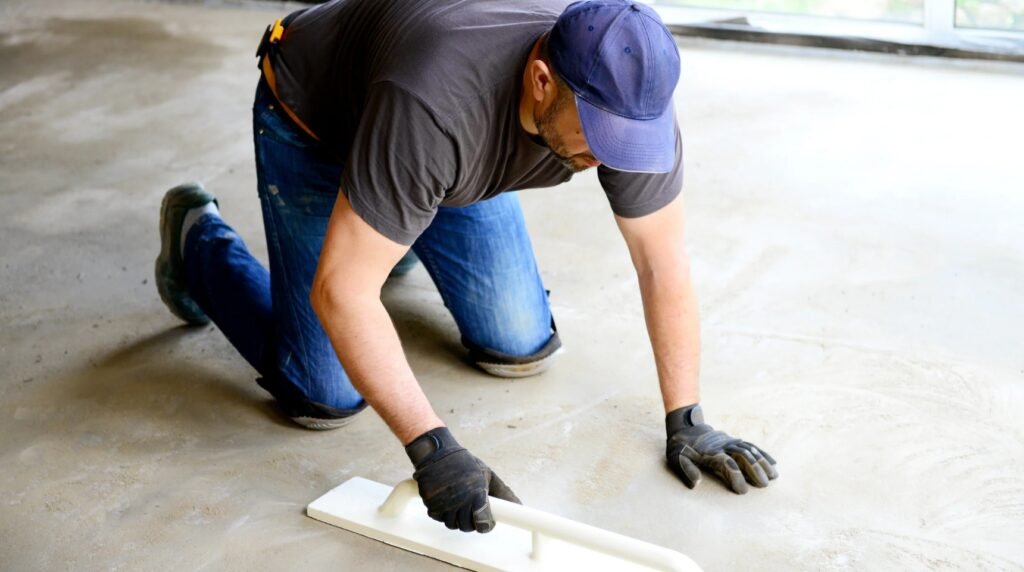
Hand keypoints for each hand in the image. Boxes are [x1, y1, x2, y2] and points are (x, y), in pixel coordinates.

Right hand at [405, 427, 519, 532]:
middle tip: (471, 509)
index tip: (486, 521)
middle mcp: (460, 501)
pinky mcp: (430, 503)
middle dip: (471, 521)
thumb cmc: (463, 463)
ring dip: (456, 518)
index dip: (486, 524)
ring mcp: (444, 504)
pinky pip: (438, 518)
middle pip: (467, 527)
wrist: (437, 453)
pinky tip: (446, 501)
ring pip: (452, 524)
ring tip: (458, 503)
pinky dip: (442, 513)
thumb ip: (502, 493)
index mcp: (477, 494)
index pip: (483, 523)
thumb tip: (518, 506)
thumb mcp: (487, 474)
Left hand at [665, 404, 777, 493]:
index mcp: (709, 453)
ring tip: (774, 476)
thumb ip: (687, 470)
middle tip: (764, 485)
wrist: (685, 427)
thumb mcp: (677, 458)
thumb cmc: (680, 448)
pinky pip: (751, 445)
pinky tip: (773, 463)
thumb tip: (696, 484)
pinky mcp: (734, 440)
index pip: (726, 464)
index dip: (735, 476)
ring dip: (762, 462)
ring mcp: (730, 442)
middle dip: (754, 470)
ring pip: (749, 450)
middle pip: (742, 456)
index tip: (743, 491)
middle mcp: (723, 446)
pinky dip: (762, 454)